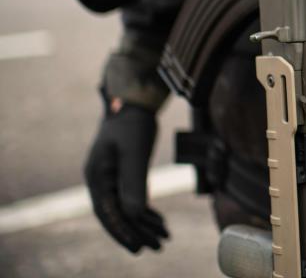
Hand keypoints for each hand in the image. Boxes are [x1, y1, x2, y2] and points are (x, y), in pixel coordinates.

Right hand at [85, 102, 168, 252]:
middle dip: (136, 232)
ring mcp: (108, 177)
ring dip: (143, 224)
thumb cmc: (133, 122)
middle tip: (158, 247)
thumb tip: (135, 214)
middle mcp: (99, 179)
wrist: (134, 101)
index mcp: (97, 176)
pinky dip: (144, 210)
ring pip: (124, 208)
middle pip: (116, 214)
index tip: (139, 248)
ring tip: (164, 237)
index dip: (123, 231)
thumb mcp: (136, 152)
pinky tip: (159, 220)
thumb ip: (133, 182)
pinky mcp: (120, 173)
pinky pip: (129, 198)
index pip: (108, 212)